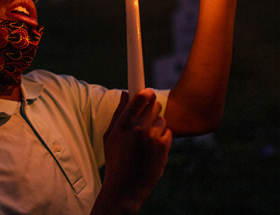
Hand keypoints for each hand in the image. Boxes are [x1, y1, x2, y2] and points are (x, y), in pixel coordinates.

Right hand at [98, 89, 172, 212]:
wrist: (126, 187)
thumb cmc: (116, 160)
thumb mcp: (110, 136)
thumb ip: (119, 113)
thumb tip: (125, 94)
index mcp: (123, 124)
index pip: (140, 98)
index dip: (146, 93)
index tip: (148, 93)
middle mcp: (139, 129)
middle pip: (155, 105)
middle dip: (152, 108)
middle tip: (147, 116)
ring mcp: (152, 138)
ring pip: (162, 120)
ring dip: (157, 125)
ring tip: (146, 139)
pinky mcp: (163, 148)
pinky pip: (168, 133)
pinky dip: (162, 138)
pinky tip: (152, 148)